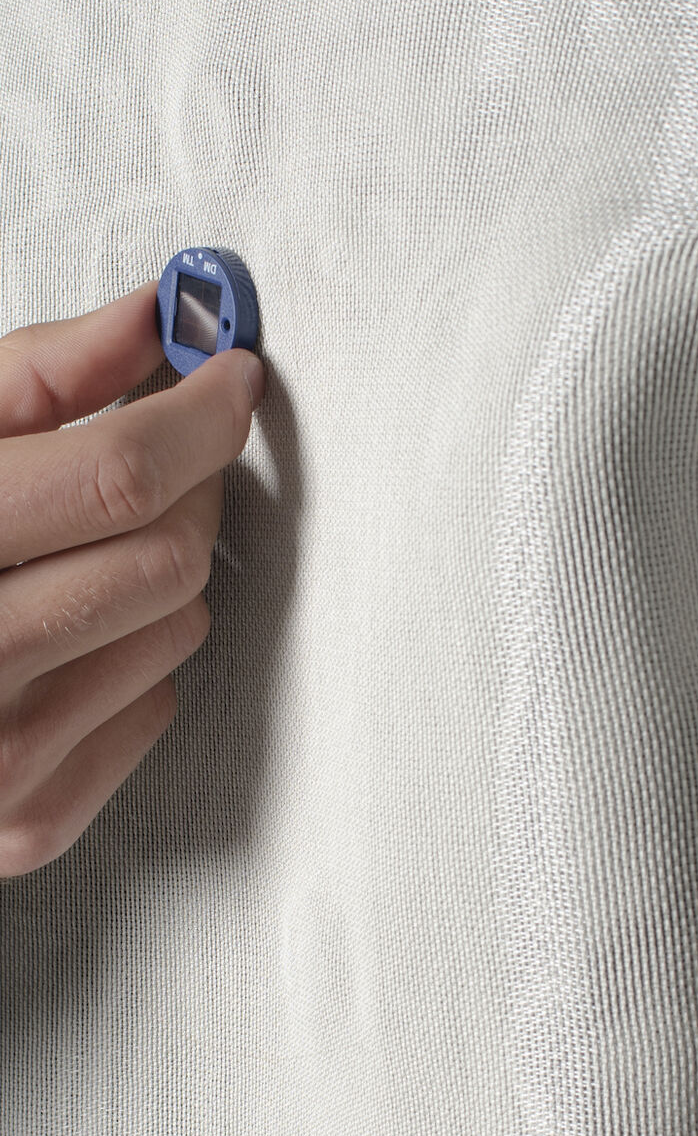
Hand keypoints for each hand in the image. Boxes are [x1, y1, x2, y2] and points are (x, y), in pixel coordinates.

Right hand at [0, 280, 264, 877]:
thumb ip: (42, 375)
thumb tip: (156, 316)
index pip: (119, 476)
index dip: (198, 413)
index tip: (229, 378)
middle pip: (169, 554)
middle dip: (189, 487)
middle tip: (163, 457)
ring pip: (181, 625)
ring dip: (160, 573)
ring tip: (84, 555)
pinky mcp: (30, 819)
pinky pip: (159, 703)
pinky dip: (136, 658)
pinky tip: (68, 637)